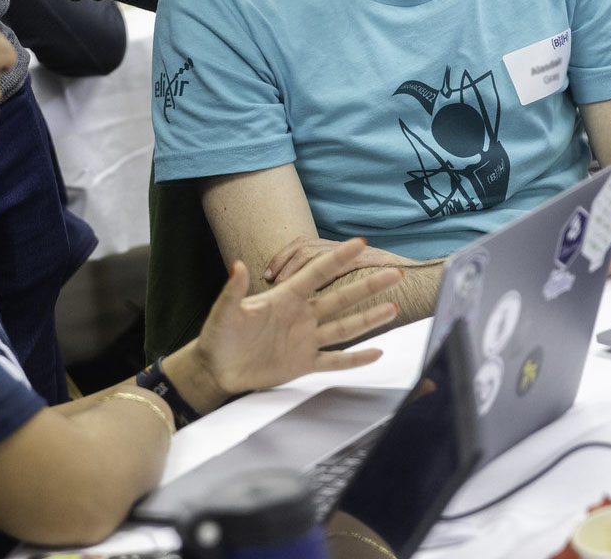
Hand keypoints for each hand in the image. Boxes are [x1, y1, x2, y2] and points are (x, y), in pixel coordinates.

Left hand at [189, 239, 402, 400]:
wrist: (216, 369)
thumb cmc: (218, 336)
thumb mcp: (224, 312)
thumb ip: (234, 290)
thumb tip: (238, 264)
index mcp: (285, 298)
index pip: (317, 273)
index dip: (338, 258)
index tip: (360, 242)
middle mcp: (300, 315)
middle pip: (341, 297)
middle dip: (367, 285)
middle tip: (393, 272)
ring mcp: (304, 340)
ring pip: (344, 327)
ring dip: (369, 318)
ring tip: (393, 307)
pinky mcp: (303, 364)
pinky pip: (335, 360)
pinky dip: (356, 358)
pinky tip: (376, 352)